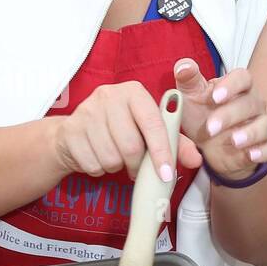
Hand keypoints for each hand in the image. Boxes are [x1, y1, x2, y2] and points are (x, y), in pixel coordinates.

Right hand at [51, 80, 203, 182]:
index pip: (152, 123)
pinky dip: (98, 169)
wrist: (73, 133)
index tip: (166, 174)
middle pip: (131, 146)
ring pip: (111, 158)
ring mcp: (86, 112)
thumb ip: (175, 144)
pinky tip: (97, 157)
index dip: (161, 151)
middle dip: (135, 164)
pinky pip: (92, 164)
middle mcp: (109, 96)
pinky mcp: (70, 130)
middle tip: (134, 166)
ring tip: (114, 157)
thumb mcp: (149, 131)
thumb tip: (196, 160)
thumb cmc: (119, 130)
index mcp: (133, 92)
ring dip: (116, 167)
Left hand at [173, 58, 266, 180]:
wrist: (209, 146)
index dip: (231, 86)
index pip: (243, 77)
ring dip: (250, 133)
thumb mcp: (189, 96)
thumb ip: (187, 79)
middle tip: (210, 128)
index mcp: (237, 86)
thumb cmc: (201, 115)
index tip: (215, 97)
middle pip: (251, 103)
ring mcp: (261, 124)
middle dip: (230, 115)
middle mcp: (253, 103)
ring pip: (265, 125)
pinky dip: (263, 151)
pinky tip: (251, 155)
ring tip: (234, 141)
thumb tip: (184, 66)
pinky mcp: (264, 145)